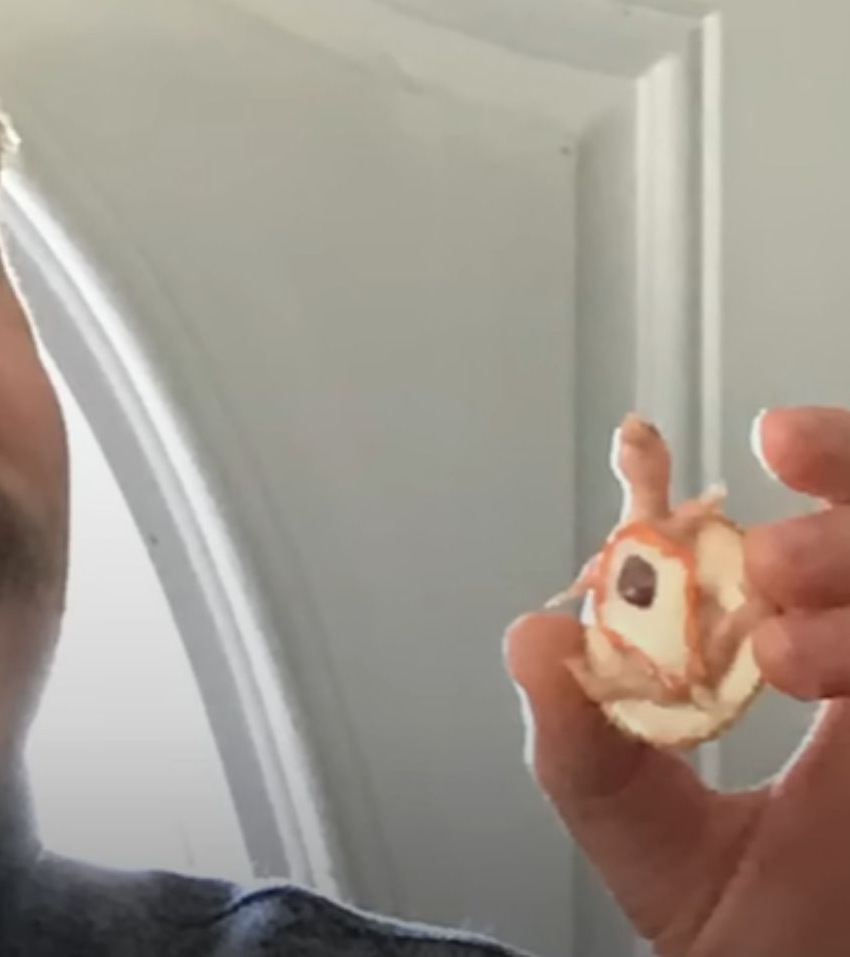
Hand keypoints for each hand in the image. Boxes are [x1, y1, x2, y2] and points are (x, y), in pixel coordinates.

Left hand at [505, 405, 849, 956]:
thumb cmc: (739, 932)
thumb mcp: (635, 822)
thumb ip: (579, 737)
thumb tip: (532, 636)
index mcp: (807, 659)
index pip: (785, 536)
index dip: (714, 479)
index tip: (641, 443)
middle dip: (843, 476)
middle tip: (757, 523)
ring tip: (774, 578)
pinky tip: (799, 659)